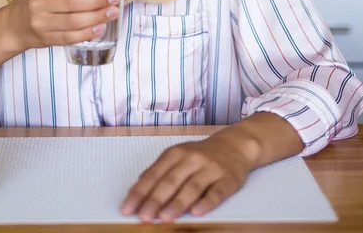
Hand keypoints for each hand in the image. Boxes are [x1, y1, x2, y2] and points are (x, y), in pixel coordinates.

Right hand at [2, 0, 120, 52]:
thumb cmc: (34, 1)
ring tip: (113, 12)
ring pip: (74, 21)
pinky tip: (100, 27)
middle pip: (73, 3)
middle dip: (98, 1)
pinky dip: (87, 33)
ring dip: (97, 17)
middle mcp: (38, 4)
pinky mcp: (46, 39)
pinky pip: (70, 37)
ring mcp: (41, 24)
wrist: (13, 26)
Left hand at [121, 134, 253, 222]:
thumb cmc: (200, 156)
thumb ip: (161, 173)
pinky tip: (196, 212)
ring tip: (164, 218)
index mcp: (174, 153)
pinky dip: (206, 203)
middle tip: (144, 217)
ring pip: (191, 187)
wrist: (234, 146)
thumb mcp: (178, 157)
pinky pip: (216, 192)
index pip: (153, 174)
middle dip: (155, 200)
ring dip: (177, 203)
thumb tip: (139, 195)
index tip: (128, 208)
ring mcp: (210, 168)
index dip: (139, 192)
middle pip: (170, 181)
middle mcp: (191, 159)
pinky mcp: (227, 179)